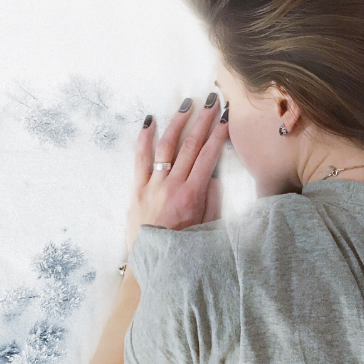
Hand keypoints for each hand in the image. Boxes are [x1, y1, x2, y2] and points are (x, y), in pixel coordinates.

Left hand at [125, 92, 228, 253]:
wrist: (152, 262)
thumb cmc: (183, 247)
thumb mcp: (207, 226)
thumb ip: (212, 199)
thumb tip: (215, 173)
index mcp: (192, 195)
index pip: (209, 156)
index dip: (218, 134)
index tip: (226, 117)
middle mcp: (172, 185)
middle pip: (190, 145)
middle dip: (203, 120)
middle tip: (211, 101)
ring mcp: (153, 185)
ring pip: (166, 146)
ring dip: (177, 123)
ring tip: (186, 104)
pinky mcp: (137, 188)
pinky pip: (140, 159)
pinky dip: (144, 138)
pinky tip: (150, 121)